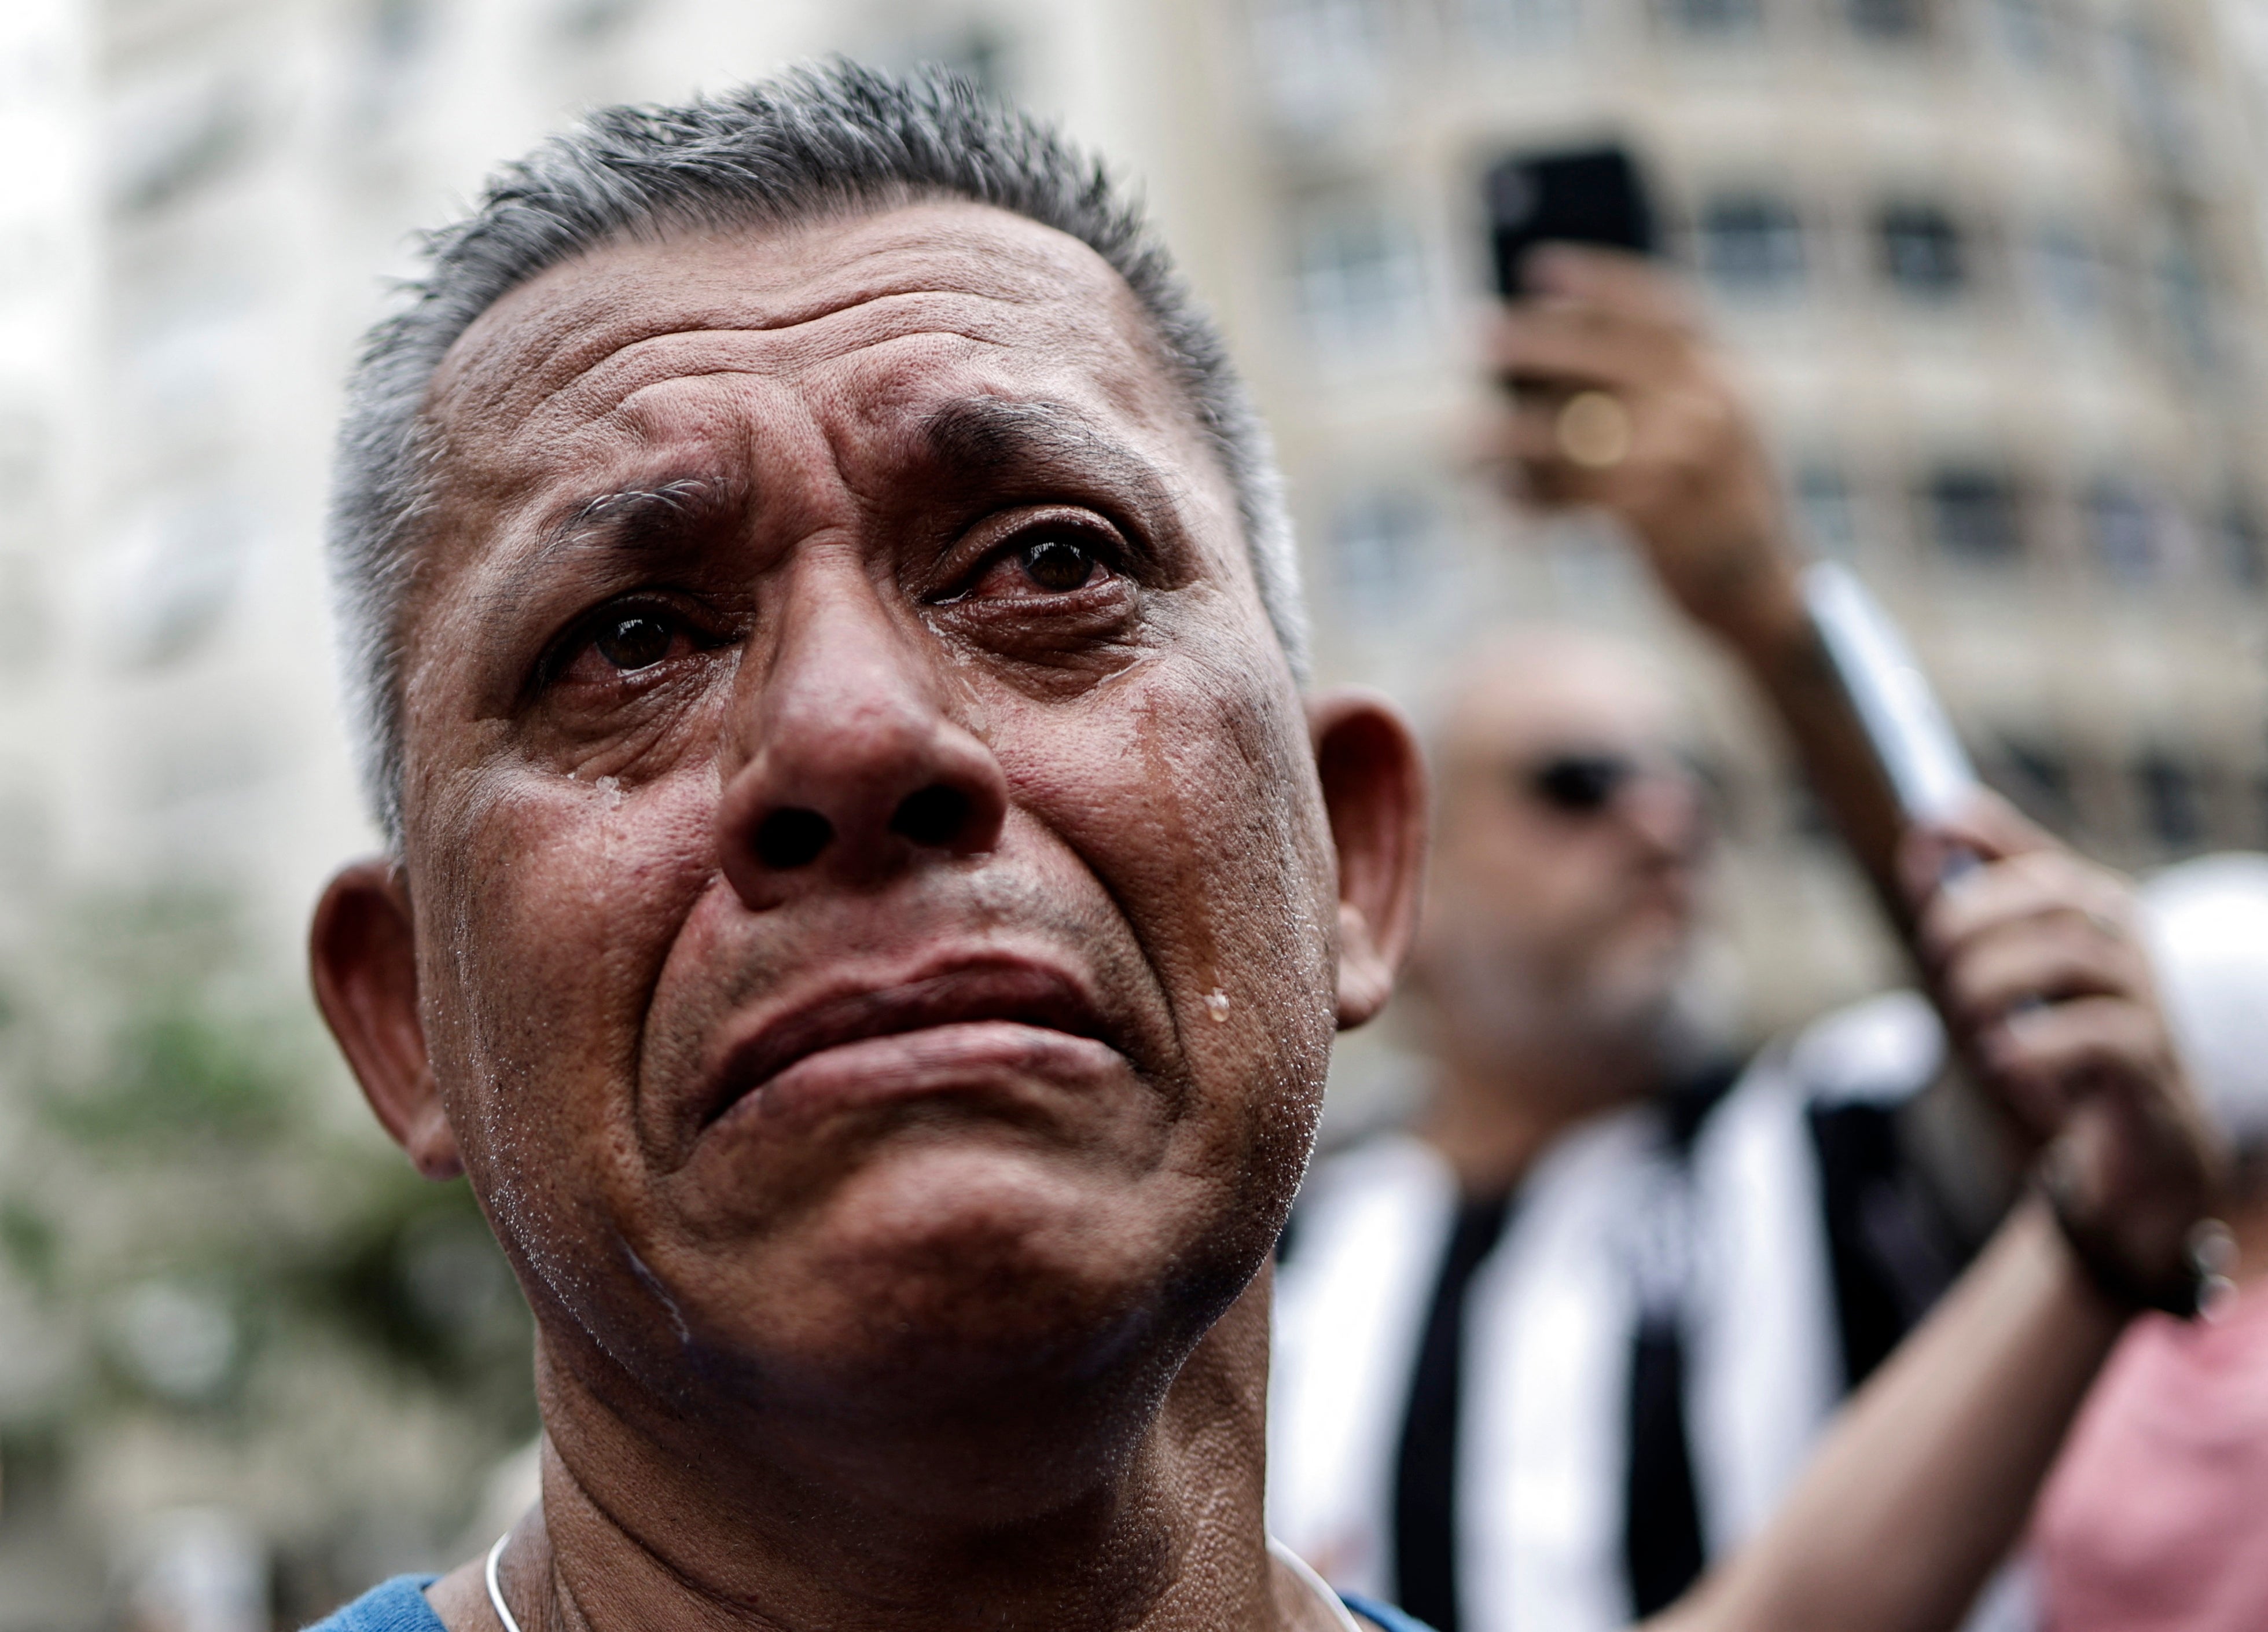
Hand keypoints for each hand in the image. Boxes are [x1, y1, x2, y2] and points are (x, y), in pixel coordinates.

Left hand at [1480, 246, 1801, 645]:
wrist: (1761, 587)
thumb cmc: (1710, 499)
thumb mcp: (1702, 428)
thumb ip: (1646, 389)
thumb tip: (1538, 358)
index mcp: (1724, 372)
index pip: (1663, 308)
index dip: (1600, 282)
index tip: (1537, 267)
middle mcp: (1713, 406)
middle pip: (1614, 359)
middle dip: (1541, 344)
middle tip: (1478, 334)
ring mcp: (1692, 463)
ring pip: (1585, 437)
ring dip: (1514, 437)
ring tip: (1459, 442)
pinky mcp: (1664, 520)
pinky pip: (1580, 499)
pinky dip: (1533, 500)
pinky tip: (1498, 497)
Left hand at [1904, 795, 2226, 1312]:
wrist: (2137, 1145)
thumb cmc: (2060, 1048)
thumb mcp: (2005, 976)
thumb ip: (1966, 913)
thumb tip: (1921, 841)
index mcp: (2088, 909)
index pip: (2035, 853)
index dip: (1980, 834)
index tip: (1925, 830)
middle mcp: (2123, 941)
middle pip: (2053, 893)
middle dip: (1974, 917)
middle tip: (1936, 960)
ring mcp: (2144, 998)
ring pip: (2072, 954)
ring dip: (1994, 979)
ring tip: (1967, 1012)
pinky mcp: (2150, 1062)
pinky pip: (2101, 1036)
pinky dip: (2037, 1046)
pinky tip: (2001, 1060)